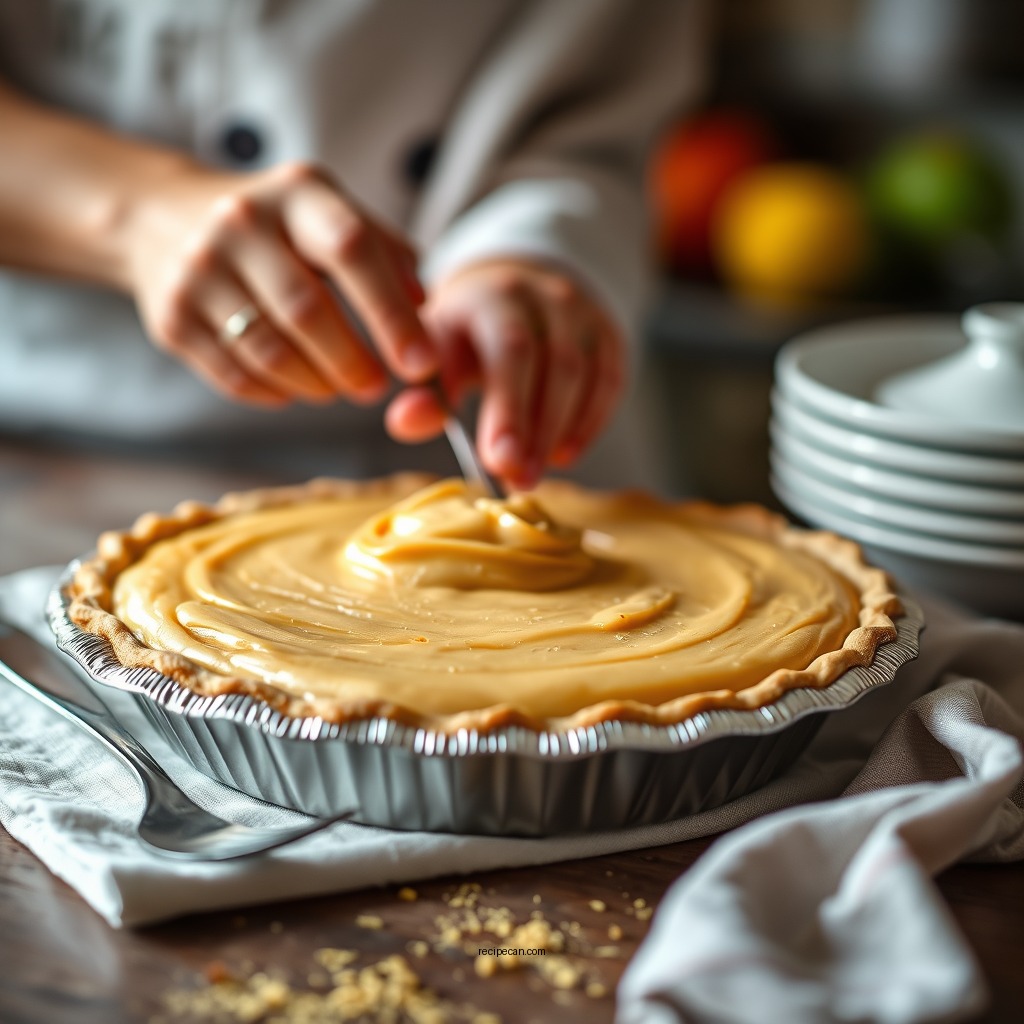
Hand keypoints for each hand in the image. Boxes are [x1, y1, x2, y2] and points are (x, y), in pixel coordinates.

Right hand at [122, 161, 436, 405]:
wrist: (163, 216)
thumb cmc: (276, 226)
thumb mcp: (330, 213)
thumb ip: (386, 254)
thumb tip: (424, 310)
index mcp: (297, 193)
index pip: (353, 250)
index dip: (391, 314)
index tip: (421, 364)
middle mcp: (242, 223)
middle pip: (308, 311)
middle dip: (353, 363)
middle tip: (375, 388)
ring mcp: (199, 269)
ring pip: (271, 352)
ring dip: (317, 384)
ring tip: (335, 387)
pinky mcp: (172, 316)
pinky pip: (235, 376)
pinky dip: (275, 392)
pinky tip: (292, 386)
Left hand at [385, 260, 624, 488]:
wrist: (514, 288)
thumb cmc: (467, 334)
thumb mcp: (436, 352)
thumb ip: (422, 389)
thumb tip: (406, 421)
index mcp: (493, 296)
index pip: (509, 348)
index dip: (507, 407)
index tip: (498, 459)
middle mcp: (544, 296)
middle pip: (554, 363)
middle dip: (536, 426)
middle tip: (518, 479)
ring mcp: (582, 314)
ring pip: (585, 375)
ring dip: (559, 431)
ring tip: (531, 475)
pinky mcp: (607, 334)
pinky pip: (609, 382)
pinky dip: (589, 424)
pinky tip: (562, 454)